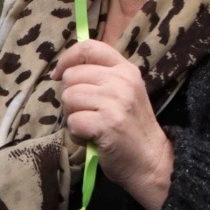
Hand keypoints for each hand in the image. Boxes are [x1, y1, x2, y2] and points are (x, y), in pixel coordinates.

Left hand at [52, 39, 172, 209]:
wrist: (151, 162)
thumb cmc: (131, 128)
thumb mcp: (123, 93)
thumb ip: (101, 77)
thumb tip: (63, 70)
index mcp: (125, 69)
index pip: (89, 47)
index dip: (67, 58)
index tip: (58, 74)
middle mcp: (121, 81)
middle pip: (72, 76)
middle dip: (70, 96)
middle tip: (85, 113)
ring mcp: (115, 102)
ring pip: (69, 98)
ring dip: (72, 116)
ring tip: (90, 126)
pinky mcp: (107, 123)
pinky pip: (72, 121)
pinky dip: (76, 133)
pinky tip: (90, 138)